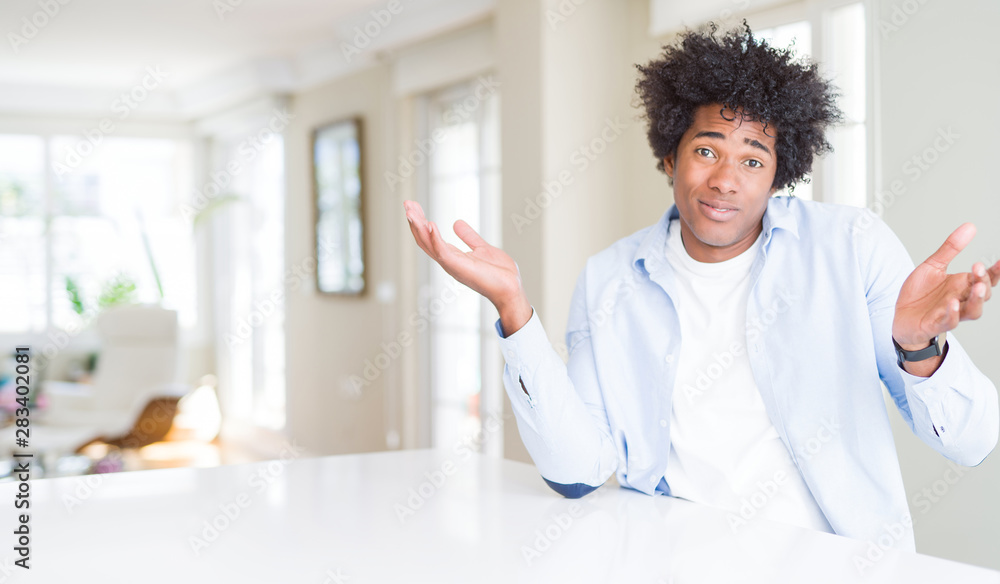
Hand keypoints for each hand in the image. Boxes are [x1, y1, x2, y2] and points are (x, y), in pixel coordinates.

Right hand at [403, 200, 530, 330]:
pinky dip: (435, 239)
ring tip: (410, 212)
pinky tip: (430, 224)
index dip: (421, 222)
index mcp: (452, 256)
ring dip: (418, 228)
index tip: (414, 206)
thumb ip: (468, 237)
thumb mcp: (482, 248)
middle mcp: (448, 261)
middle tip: (406, 203)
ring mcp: (452, 265)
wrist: (511, 288)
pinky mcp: (459, 267)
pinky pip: (442, 252)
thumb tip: (457, 223)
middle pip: (424, 240)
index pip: (430, 238)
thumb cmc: (499, 274)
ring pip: (428, 245)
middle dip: (415, 222)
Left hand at [893, 223, 999, 349]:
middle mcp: (960, 299)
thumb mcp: (933, 266)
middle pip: (982, 293)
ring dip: (977, 300)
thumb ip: (950, 249)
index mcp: (962, 285)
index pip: (986, 278)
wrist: (901, 316)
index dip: (996, 271)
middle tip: (977, 267)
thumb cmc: (920, 293)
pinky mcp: (936, 324)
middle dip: (984, 281)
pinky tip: (952, 303)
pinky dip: (953, 313)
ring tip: (976, 287)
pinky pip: (949, 321)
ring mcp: (950, 313)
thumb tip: (970, 227)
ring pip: (973, 311)